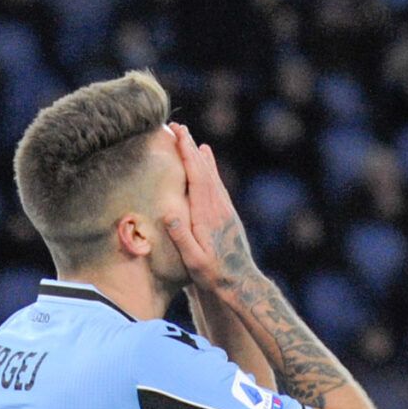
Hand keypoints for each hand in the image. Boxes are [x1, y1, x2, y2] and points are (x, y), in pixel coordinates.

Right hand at [159, 125, 249, 294]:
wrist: (239, 281)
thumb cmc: (212, 274)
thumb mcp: (193, 260)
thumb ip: (181, 236)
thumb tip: (168, 212)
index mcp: (207, 214)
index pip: (196, 175)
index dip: (187, 153)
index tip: (177, 134)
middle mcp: (218, 205)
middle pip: (204, 168)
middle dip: (190, 147)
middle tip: (178, 127)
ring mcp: (224, 208)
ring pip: (211, 174)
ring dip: (200, 155)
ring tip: (190, 140)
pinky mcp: (226, 213)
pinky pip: (216, 183)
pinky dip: (209, 168)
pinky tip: (206, 162)